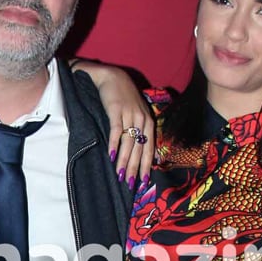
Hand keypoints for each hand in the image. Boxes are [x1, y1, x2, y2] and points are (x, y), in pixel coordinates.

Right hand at [74, 59, 155, 184]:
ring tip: (120, 175)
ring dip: (125, 160)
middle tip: (131, 184)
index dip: (146, 166)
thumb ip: (141, 131)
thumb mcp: (137, 113)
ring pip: (129, 142)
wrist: (112, 76)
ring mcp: (129, 114)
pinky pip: (116, 130)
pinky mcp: (116, 110)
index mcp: (148, 121)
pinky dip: (114, 144)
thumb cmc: (124, 97)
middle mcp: (141, 119)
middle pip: (139, 148)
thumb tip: (147, 154)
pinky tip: (112, 156)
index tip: (144, 182)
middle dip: (135, 167)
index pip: (149, 148)